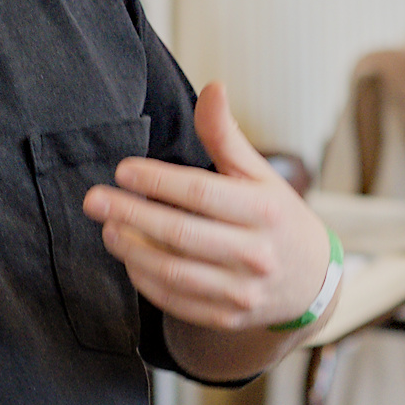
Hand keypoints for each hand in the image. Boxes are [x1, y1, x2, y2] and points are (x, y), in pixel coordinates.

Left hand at [85, 82, 330, 333]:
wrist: (311, 281)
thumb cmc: (278, 218)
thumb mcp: (259, 176)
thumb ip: (228, 137)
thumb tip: (213, 88)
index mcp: (265, 212)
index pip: (202, 193)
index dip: (159, 180)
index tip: (123, 170)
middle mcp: (256, 254)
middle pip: (181, 233)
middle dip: (131, 213)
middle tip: (93, 199)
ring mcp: (242, 290)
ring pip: (174, 271)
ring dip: (131, 249)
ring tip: (107, 229)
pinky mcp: (228, 316)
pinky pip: (176, 299)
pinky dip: (146, 280)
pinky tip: (130, 259)